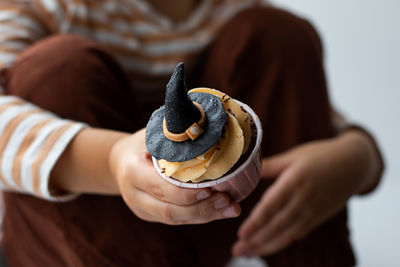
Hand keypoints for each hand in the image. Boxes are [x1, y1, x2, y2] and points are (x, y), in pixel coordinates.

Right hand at [109, 128, 240, 224]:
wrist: (119, 162)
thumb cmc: (140, 144)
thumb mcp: (150, 134)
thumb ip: (172, 137)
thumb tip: (208, 128)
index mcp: (132, 172)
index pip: (159, 188)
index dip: (186, 194)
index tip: (211, 189)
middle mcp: (135, 196)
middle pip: (170, 211)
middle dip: (202, 209)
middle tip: (229, 201)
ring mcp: (144, 210)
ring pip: (177, 220)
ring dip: (207, 215)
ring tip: (232, 208)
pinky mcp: (154, 216)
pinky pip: (180, 220)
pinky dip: (202, 216)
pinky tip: (222, 210)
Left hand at [232, 130, 377, 256]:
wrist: (355, 164)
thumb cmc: (321, 155)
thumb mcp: (294, 155)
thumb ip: (270, 165)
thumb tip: (244, 166)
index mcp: (295, 181)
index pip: (272, 206)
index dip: (256, 222)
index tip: (241, 234)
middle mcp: (304, 199)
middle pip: (277, 226)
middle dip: (256, 240)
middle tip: (237, 250)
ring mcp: (313, 211)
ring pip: (287, 234)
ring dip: (266, 246)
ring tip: (247, 253)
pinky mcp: (319, 217)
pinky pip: (298, 233)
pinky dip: (282, 242)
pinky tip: (267, 247)